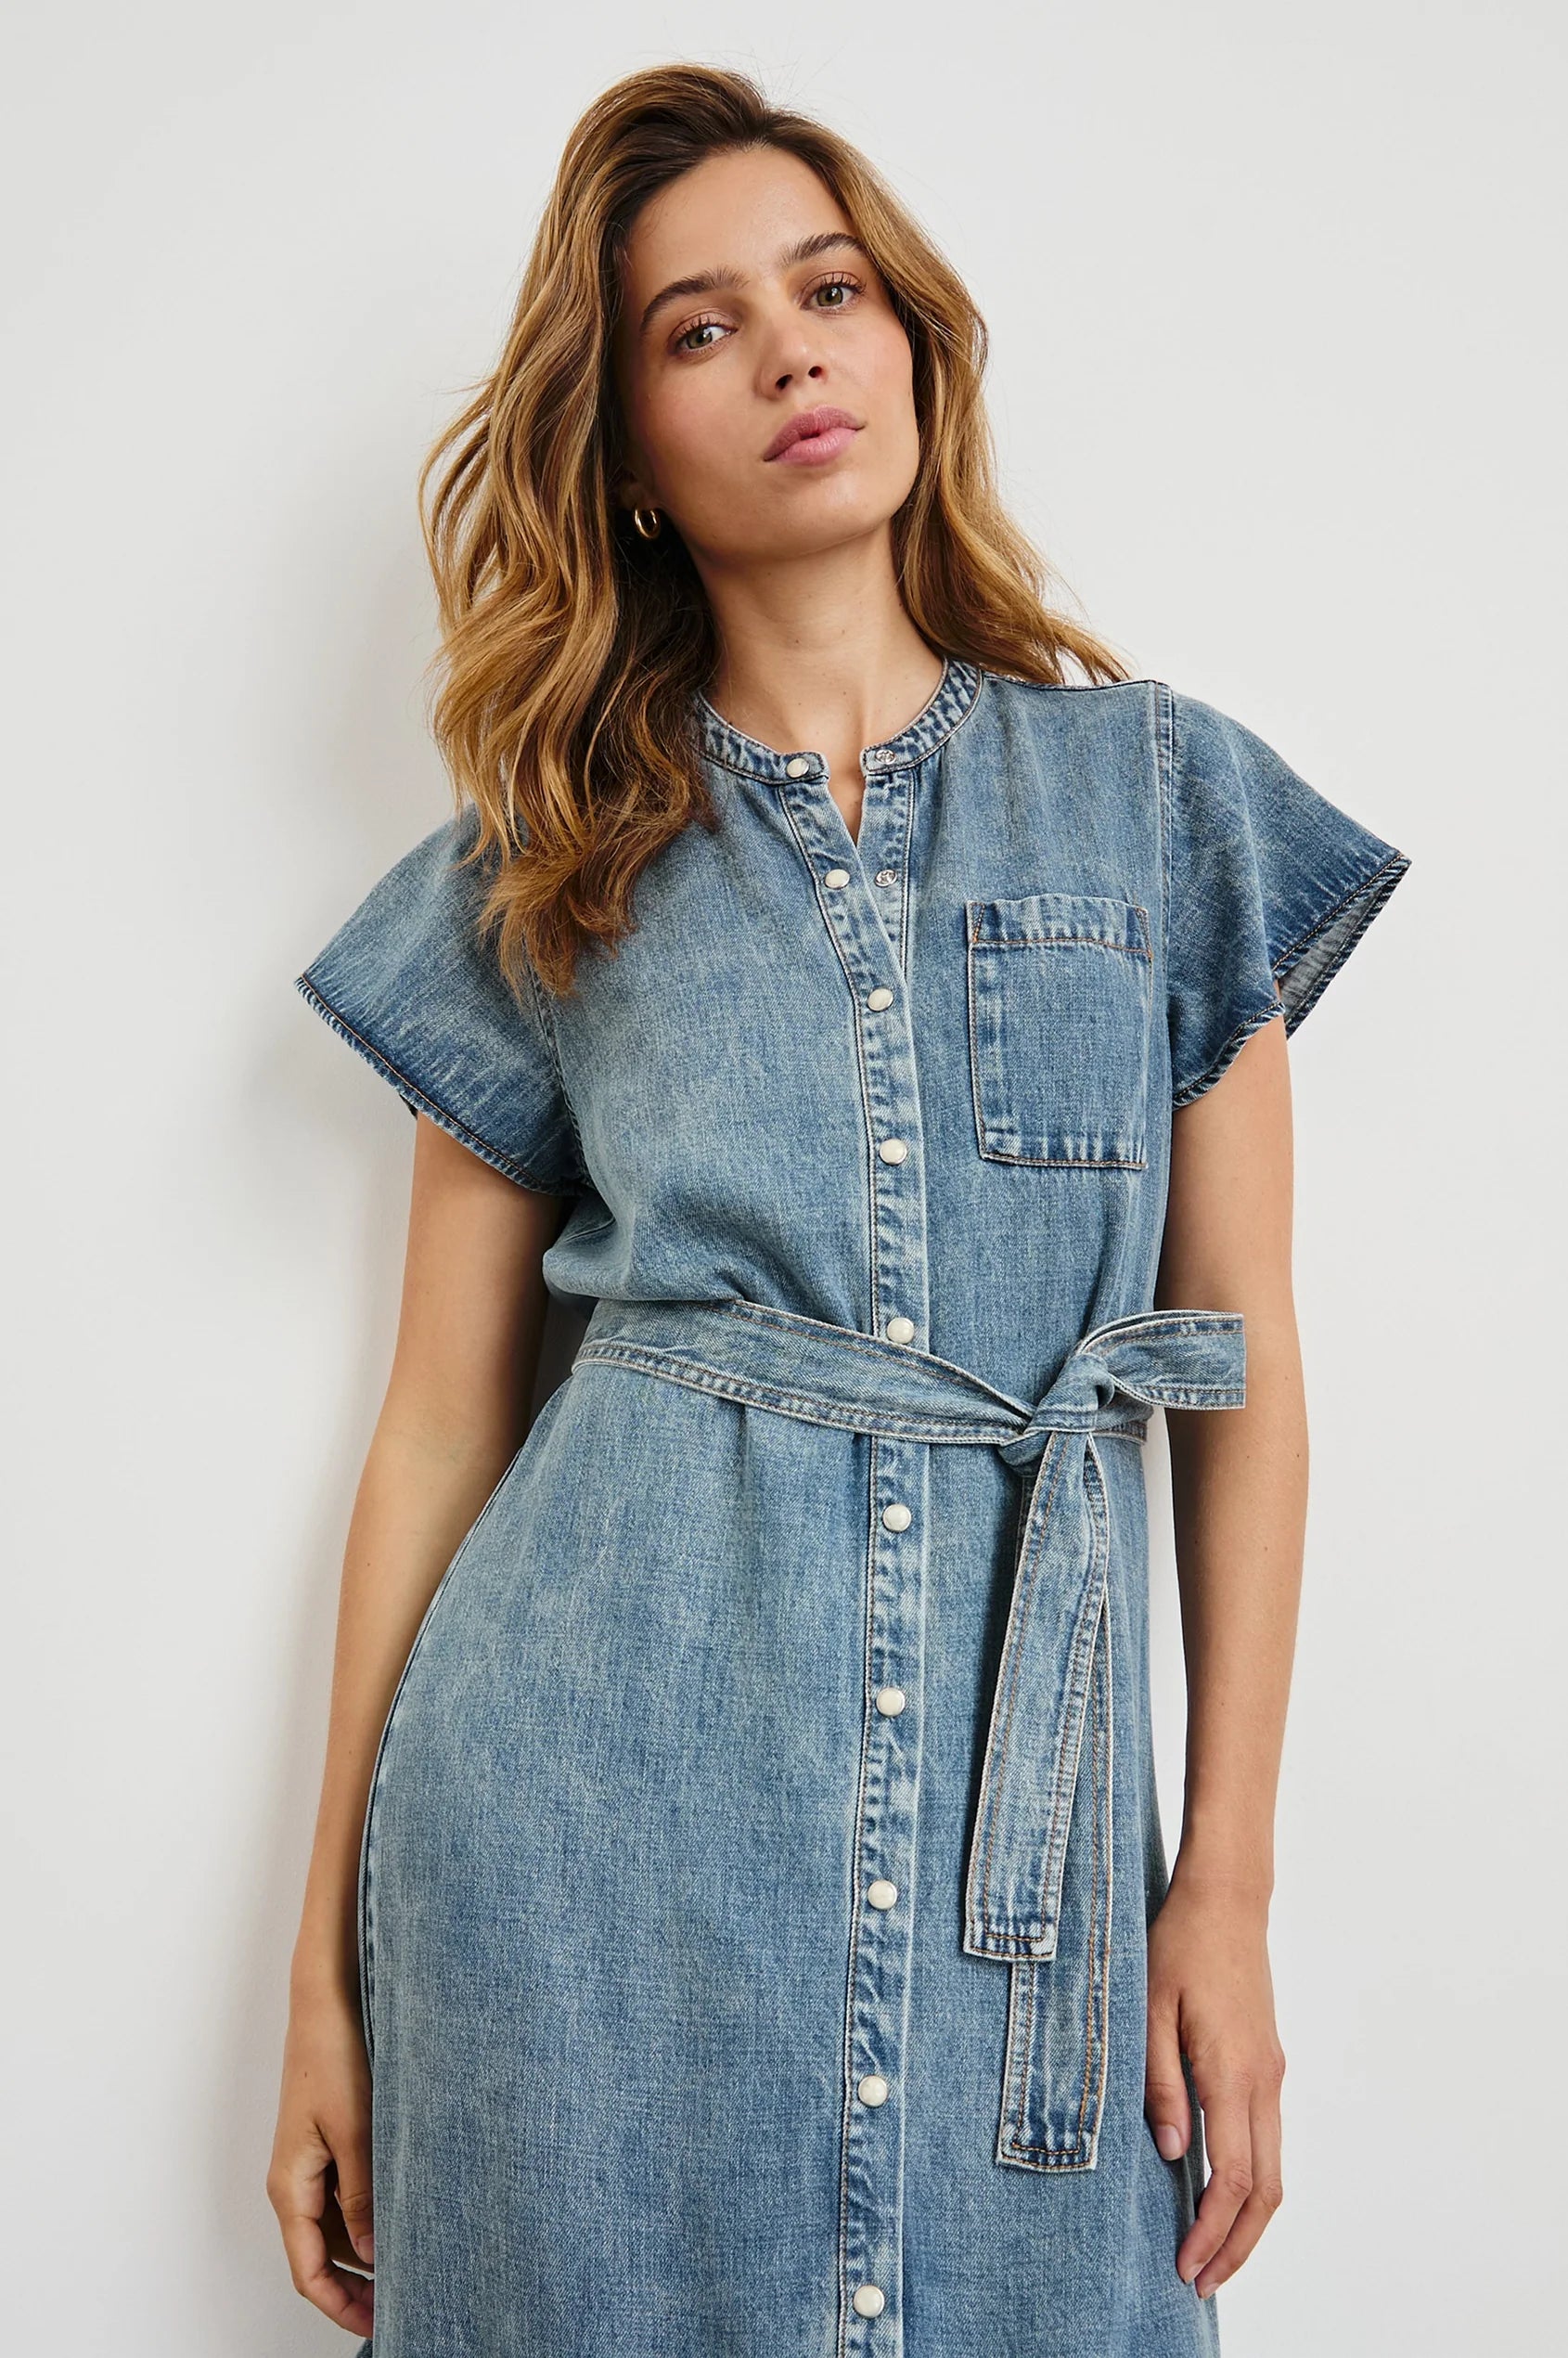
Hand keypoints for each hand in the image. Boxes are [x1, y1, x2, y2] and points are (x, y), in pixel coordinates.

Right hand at [267, 1978, 375, 2336]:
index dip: (339, 2305)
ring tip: (407, 2266)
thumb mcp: (355, 2130)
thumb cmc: (333, 2056)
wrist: (325, 2001)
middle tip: (400, 2304)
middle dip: (354, 2287)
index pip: (308, 2270)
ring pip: (333, 2229)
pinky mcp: (325, 2142)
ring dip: (362, 2254)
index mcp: (290, 2185)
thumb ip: (362, 2195)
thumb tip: (371, 2253)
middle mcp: (294, 2181)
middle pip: (319, 2256)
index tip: (377, 2323)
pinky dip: (365, 2218)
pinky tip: (397, 2220)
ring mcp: (308, 2162)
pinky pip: (341, 2198)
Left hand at [1143, 1874, 1286, 2299]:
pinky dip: (1251, 2183)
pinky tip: (1219, 2194)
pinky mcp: (1268, 2064)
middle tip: (1202, 2285)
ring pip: (1274, 2170)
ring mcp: (1272, 2074)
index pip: (1232, 2179)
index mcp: (1232, 2072)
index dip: (1211, 2232)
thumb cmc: (1179, 1944)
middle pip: (1266, 2190)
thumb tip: (1172, 2155)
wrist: (1228, 1899)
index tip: (1186, 2268)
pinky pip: (1268, 2141)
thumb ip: (1159, 2083)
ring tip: (1212, 2255)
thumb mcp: (1148, 2008)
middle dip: (1238, 2246)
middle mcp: (1263, 2082)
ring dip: (1248, 2220)